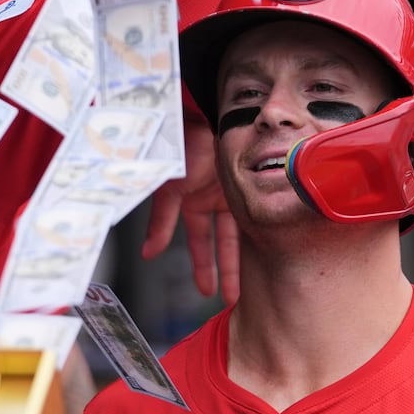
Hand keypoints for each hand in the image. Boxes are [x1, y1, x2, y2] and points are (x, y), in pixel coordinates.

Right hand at [142, 113, 238, 303]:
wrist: (203, 116)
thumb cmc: (181, 147)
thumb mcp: (170, 190)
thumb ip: (160, 224)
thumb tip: (148, 254)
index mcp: (190, 202)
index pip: (198, 242)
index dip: (202, 265)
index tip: (206, 289)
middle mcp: (212, 199)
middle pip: (220, 242)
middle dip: (225, 269)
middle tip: (231, 297)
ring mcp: (231, 190)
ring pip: (239, 230)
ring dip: (241, 255)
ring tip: (250, 279)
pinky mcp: (247, 181)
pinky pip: (250, 211)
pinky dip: (253, 229)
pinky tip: (265, 247)